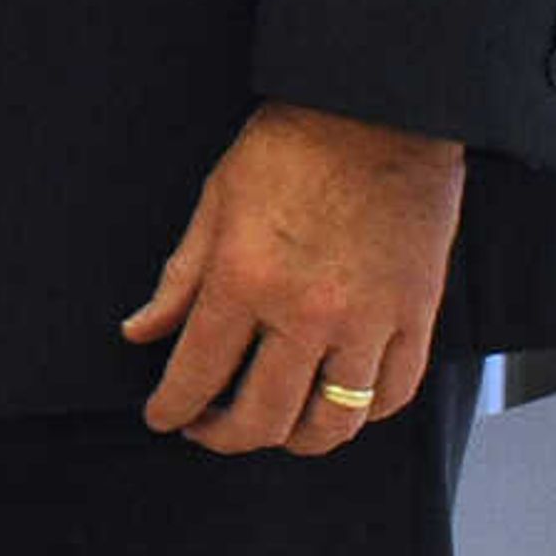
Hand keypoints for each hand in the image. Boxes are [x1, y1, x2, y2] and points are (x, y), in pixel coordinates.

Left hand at [122, 100, 466, 452]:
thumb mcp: (214, 203)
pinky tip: (334, 404)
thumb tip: (140, 332)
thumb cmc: (289, 150)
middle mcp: (306, 314)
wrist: (376, 116)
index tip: (162, 418)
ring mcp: (367, 323)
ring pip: (332, 422)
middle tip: (207, 429)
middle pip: (263, 415)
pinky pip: (390, 396)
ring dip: (294, 440)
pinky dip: (360, 414)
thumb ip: (179, 279)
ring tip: (270, 428)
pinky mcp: (414, 320)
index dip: (173, 407)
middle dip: (225, 435)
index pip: (198, 371)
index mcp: (244, 280)